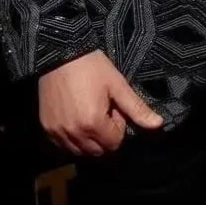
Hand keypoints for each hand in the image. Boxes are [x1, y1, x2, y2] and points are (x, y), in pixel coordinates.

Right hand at [38, 50, 163, 156]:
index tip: (113, 107)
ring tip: (89, 113)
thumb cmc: (92, 66)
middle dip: (105, 136)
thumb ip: (136, 108)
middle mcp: (74, 133)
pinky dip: (72, 138)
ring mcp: (57, 132)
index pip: (114, 143)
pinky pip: (63, 145)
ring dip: (89, 140)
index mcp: (93, 123)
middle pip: (98, 151)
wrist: (60, 52)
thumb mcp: (117, 85)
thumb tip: (159, 125)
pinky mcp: (46, 127)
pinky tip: (75, 118)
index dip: (118, 126)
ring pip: (80, 151)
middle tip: (102, 110)